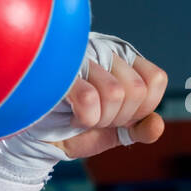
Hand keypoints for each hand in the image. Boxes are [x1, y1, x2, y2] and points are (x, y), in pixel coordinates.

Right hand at [34, 36, 167, 159]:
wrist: (34, 139)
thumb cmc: (72, 127)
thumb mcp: (112, 132)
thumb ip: (139, 129)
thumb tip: (157, 125)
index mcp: (122, 61)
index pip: (156, 79)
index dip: (144, 109)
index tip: (121, 118)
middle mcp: (104, 51)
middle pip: (136, 91)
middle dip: (119, 118)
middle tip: (97, 119)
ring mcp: (80, 57)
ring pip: (116, 94)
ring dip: (100, 119)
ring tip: (81, 117)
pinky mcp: (58, 71)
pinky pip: (90, 98)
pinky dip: (85, 118)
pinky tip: (70, 114)